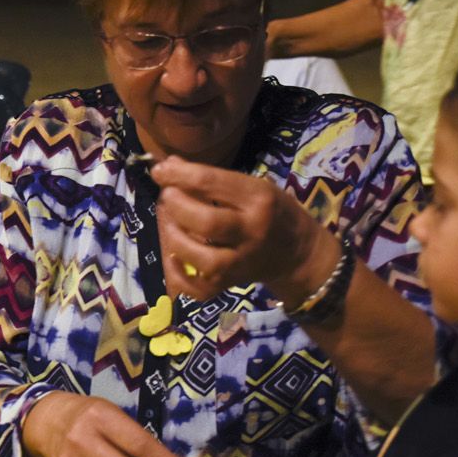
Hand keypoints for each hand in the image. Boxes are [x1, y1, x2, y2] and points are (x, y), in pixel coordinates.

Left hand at [151, 158, 340, 307]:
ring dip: (176, 240)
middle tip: (167, 197)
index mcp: (258, 199)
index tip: (159, 170)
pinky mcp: (231, 285)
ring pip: (204, 259)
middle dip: (178, 207)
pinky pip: (200, 289)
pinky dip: (179, 276)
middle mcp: (251, 232)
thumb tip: (166, 167)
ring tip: (168, 225)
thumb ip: (211, 179)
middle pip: (208, 223)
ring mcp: (241, 263)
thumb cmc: (271, 211)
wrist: (298, 253)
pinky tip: (174, 258)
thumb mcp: (251, 186)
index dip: (179, 175)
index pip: (213, 184)